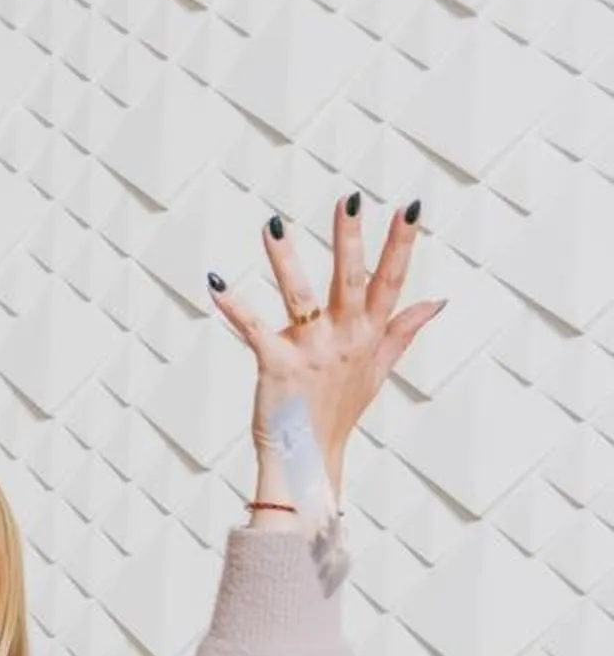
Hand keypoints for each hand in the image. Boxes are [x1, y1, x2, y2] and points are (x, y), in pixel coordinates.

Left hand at [209, 196, 443, 502]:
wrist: (309, 456)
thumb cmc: (340, 409)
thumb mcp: (380, 367)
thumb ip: (404, 329)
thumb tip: (437, 301)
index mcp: (368, 333)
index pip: (390, 281)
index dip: (401, 245)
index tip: (411, 208)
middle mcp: (343, 337)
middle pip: (350, 280)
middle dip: (350, 240)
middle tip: (349, 199)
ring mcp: (310, 351)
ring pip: (300, 297)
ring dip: (286, 260)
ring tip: (273, 225)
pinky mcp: (276, 365)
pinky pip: (254, 330)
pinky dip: (235, 308)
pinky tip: (217, 284)